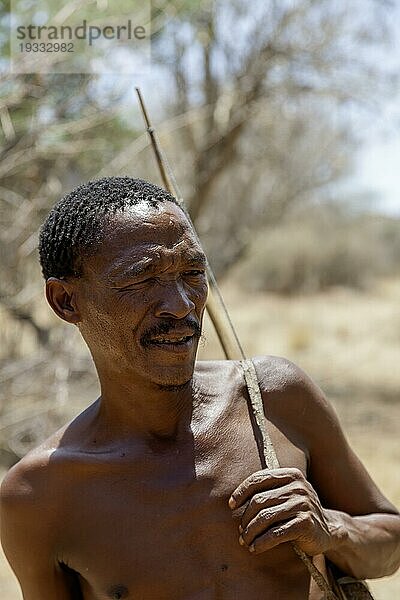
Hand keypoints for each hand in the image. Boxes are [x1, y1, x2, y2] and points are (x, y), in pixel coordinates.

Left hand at [229, 468, 344, 555]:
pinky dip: (262, 542)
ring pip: (265, 518)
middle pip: (259, 501)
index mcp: (291, 475)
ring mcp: (303, 504)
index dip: (241, 492)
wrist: (329, 529)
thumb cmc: (298, 511)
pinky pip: (276, 533)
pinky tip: (256, 548)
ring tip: (245, 541)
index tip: (232, 506)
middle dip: (245, 518)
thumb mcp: (286, 495)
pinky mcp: (306, 523)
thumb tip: (233, 501)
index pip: (258, 479)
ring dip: (251, 532)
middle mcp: (298, 487)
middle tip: (240, 531)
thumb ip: (267, 491)